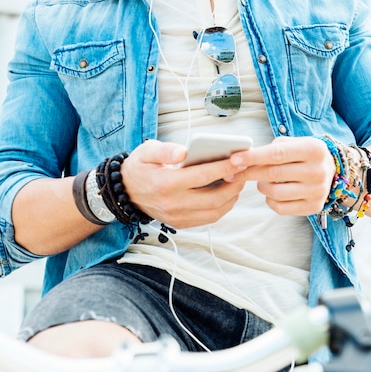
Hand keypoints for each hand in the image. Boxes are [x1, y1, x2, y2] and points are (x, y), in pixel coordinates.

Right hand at [120, 140, 245, 227]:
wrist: (125, 192)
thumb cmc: (140, 167)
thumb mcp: (147, 151)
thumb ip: (165, 150)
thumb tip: (183, 152)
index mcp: (165, 184)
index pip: (202, 176)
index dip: (224, 168)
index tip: (239, 159)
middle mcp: (173, 204)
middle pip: (213, 198)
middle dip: (233, 184)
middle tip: (243, 171)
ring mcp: (177, 217)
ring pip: (214, 212)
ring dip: (231, 198)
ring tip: (237, 181)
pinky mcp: (180, 223)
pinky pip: (207, 218)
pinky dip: (221, 207)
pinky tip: (227, 193)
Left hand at [226, 136, 335, 215]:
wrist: (330, 169)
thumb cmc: (303, 154)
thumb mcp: (292, 143)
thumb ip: (270, 149)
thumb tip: (242, 160)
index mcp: (313, 150)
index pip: (276, 154)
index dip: (252, 157)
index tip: (234, 160)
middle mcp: (317, 171)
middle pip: (273, 174)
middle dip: (249, 172)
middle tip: (234, 171)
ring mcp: (317, 191)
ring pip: (274, 192)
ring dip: (261, 186)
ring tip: (262, 179)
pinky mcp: (313, 207)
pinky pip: (280, 208)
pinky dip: (269, 200)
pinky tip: (272, 191)